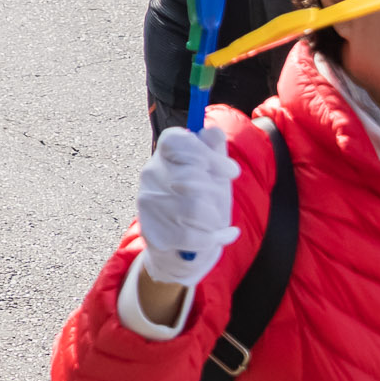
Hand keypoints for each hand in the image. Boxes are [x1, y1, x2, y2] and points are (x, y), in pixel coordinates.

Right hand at [136, 122, 240, 290]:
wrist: (183, 249)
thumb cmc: (201, 206)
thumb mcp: (213, 176)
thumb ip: (213, 153)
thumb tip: (213, 131)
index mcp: (165, 155)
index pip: (176, 140)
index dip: (206, 154)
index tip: (230, 171)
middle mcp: (150, 174)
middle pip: (192, 176)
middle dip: (215, 193)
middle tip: (217, 202)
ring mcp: (149, 203)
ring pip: (195, 208)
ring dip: (215, 219)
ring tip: (213, 222)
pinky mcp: (153, 232)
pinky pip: (195, 235)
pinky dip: (216, 238)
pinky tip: (217, 237)